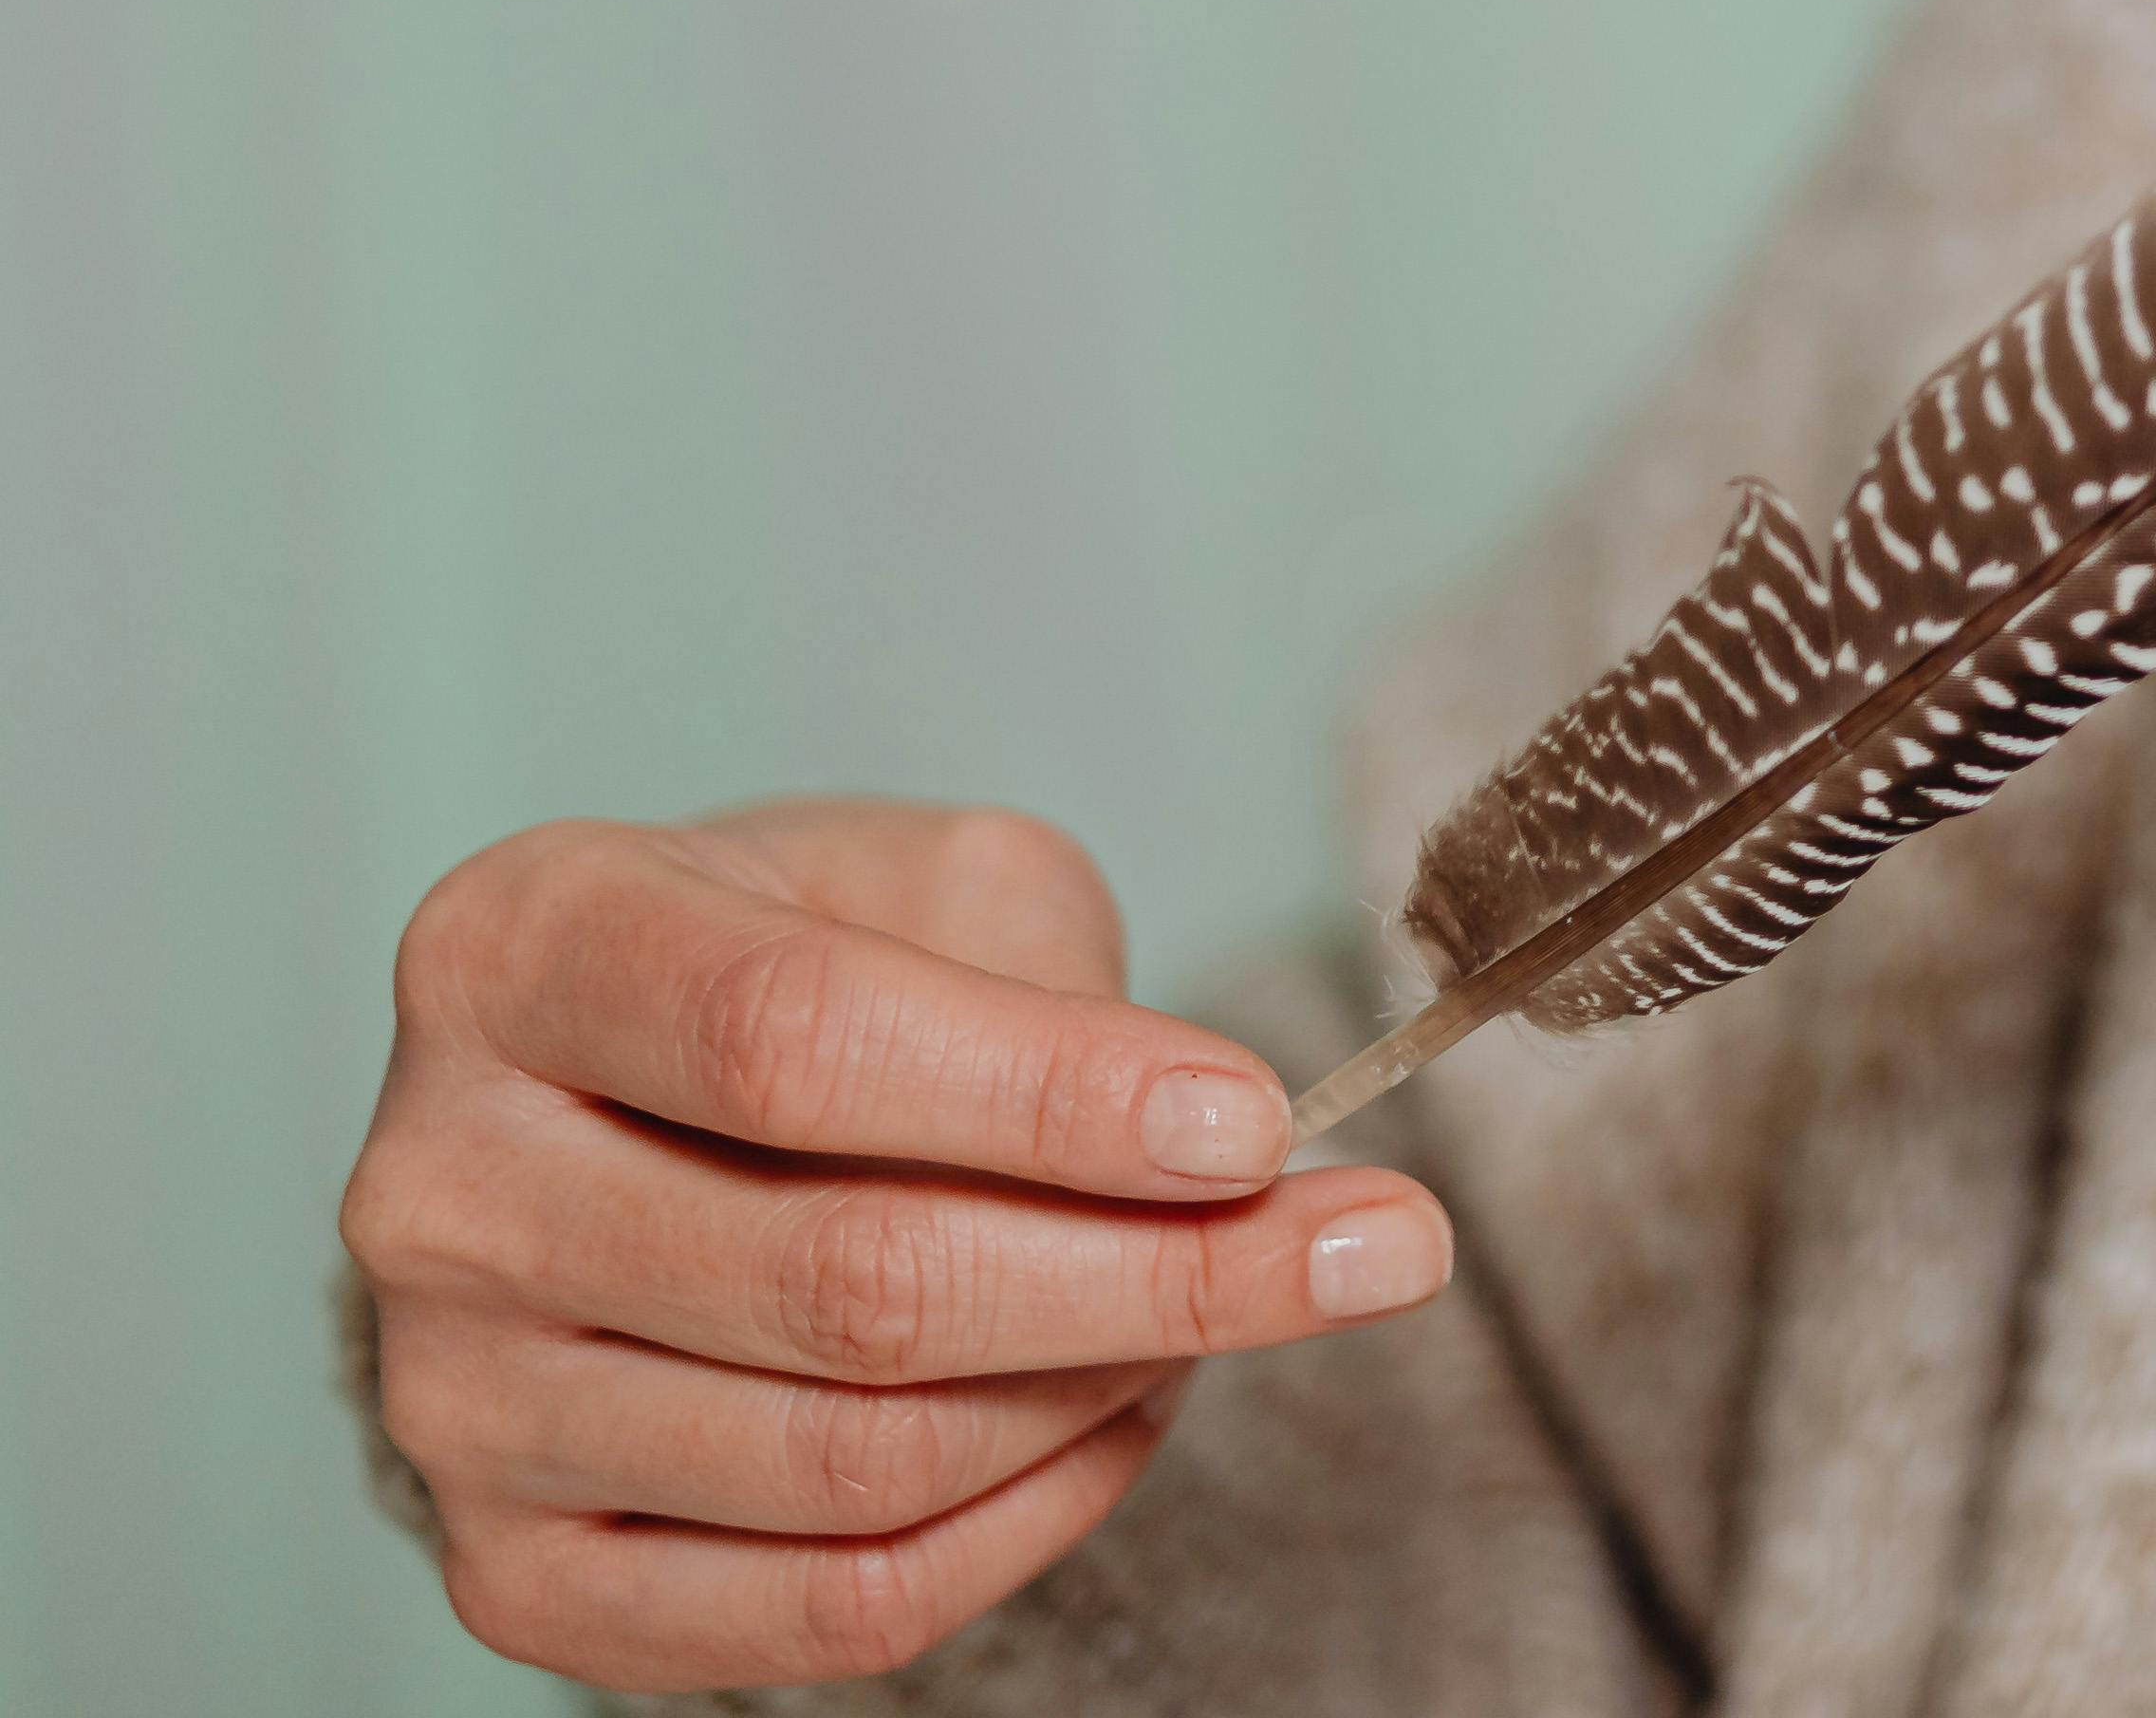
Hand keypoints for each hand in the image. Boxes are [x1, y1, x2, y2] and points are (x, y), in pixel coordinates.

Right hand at [342, 800, 1453, 1691]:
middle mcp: (441, 1188)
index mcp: (522, 953)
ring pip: (854, 1460)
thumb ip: (1057, 989)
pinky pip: (821, 1611)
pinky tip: (1121, 1419)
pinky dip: (1025, 1527)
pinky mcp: (517, 1574)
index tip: (1262, 1123)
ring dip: (1105, 1392)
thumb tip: (1224, 1151)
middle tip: (1374, 1247)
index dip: (1051, 1097)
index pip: (793, 1042)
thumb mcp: (929, 885)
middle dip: (1158, 1274)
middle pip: (848, 1279)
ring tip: (1227, 1310)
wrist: (622, 1120)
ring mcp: (455, 1405)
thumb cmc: (798, 963)